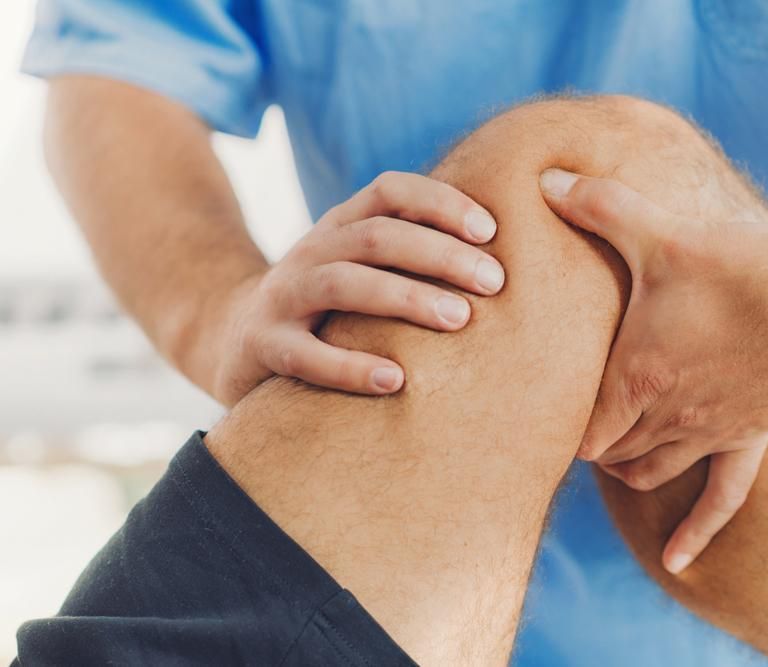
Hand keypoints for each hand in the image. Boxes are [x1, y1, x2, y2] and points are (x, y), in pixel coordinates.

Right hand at [210, 171, 504, 405]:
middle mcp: (312, 251)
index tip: (491, 230)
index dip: (441, 202)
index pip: (390, 192)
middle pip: (376, 235)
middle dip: (440, 254)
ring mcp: (283, 295)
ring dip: (406, 297)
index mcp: (342, 226)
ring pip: (343, 282)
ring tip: (459, 319)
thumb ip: (414, 260)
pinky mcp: (263, 345)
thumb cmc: (331, 309)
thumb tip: (506, 265)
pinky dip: (350, 366)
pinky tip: (396, 381)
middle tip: (495, 282)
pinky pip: (304, 354)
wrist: (236, 340)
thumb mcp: (365, 270)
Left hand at [540, 168, 767, 572]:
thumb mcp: (659, 230)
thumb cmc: (738, 266)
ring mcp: (710, 434)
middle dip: (590, 439)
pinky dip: (696, 532)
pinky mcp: (750, 438)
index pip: (578, 427)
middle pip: (608, 452)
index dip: (557, 424)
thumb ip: (598, 205)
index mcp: (635, 376)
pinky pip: (722, 499)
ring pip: (650, 472)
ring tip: (615, 451)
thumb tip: (546, 177)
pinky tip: (678, 562)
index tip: (548, 407)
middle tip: (577, 419)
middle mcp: (667, 416)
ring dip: (626, 466)